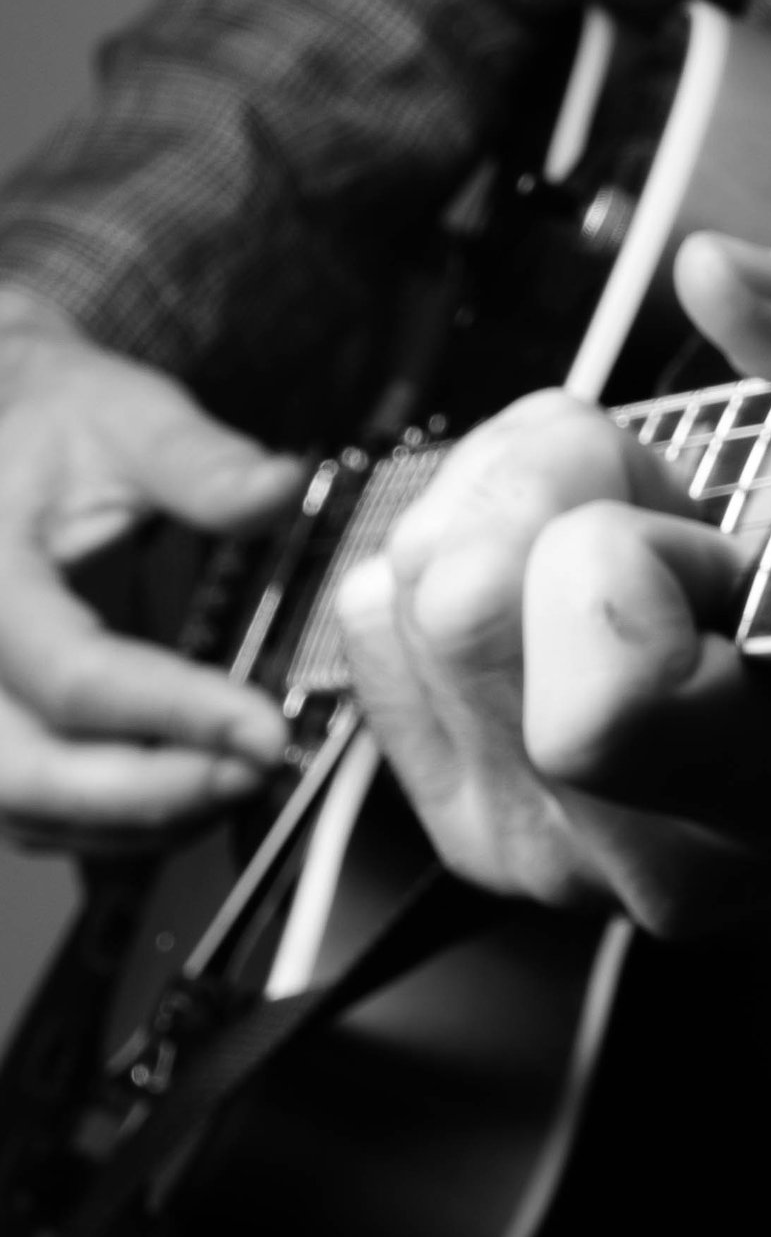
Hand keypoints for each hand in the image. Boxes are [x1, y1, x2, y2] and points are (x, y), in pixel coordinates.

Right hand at [0, 285, 302, 850]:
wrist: (3, 428)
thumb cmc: (55, 420)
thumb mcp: (129, 415)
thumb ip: (201, 462)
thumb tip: (277, 489)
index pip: (71, 674)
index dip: (172, 711)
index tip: (265, 727)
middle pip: (26, 773)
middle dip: (151, 792)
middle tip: (256, 769)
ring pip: (21, 808)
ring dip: (133, 820)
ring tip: (238, 782)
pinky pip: (25, 807)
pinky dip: (105, 822)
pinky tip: (188, 794)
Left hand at [338, 233, 770, 933]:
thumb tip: (714, 276)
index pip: (605, 704)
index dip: (627, 554)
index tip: (712, 533)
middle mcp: (658, 854)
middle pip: (466, 608)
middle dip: (551, 483)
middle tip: (658, 492)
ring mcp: (548, 854)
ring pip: (406, 600)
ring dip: (501, 507)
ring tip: (618, 519)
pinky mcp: (466, 821)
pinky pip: (374, 626)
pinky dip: (454, 553)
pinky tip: (557, 570)